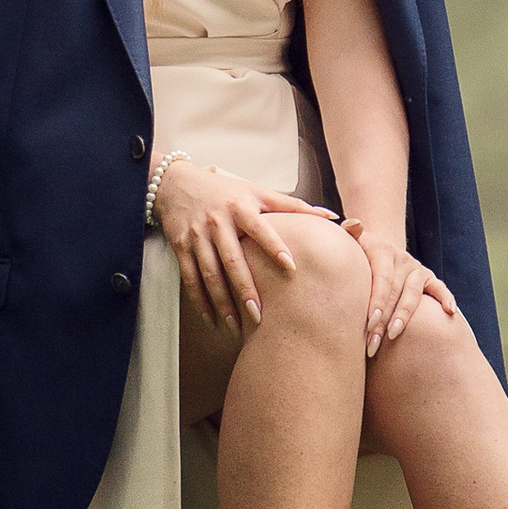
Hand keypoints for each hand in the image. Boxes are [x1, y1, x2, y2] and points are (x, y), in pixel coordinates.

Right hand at [151, 160, 327, 329]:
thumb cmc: (225, 190)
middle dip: (245, 288)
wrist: (176, 183)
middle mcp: (218, 222)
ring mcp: (198, 236)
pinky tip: (211, 319)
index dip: (274, 246)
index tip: (290, 267)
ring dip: (222, 301)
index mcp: (240, 207)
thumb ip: (291, 206)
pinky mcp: (181, 247)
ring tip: (236, 325)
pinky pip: (190, 278)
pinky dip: (199, 300)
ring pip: (210, 273)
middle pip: (232, 259)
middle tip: (259, 315)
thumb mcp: (256, 191)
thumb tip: (331, 216)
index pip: (260, 228)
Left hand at [343, 219, 459, 361]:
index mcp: (383, 251)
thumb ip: (349, 232)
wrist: (379, 248)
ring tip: (393, 335)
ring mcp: (416, 269)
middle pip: (394, 293)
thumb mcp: (353, 241)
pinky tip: (450, 312)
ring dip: (403, 317)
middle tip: (372, 344)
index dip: (376, 302)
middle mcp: (402, 259)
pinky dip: (446, 298)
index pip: (382, 279)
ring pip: (413, 295)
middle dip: (383, 320)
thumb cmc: (359, 254)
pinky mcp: (428, 278)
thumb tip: (354, 225)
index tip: (368, 324)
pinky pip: (439, 288)